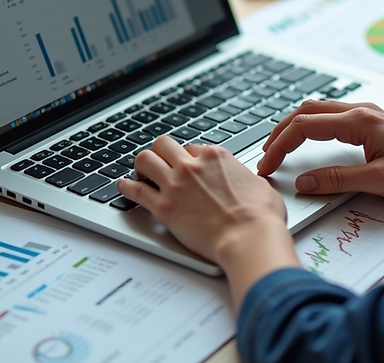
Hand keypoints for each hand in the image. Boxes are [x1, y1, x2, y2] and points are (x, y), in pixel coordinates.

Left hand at [117, 136, 291, 263]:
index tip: (186, 168)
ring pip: (145, 159)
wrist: (249, 238)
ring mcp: (176, 185)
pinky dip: (126, 187)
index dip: (188, 158)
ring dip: (142, 165)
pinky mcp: (164, 207)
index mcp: (216, 157)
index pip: (192, 147)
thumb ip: (246, 179)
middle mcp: (193, 165)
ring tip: (141, 173)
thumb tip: (247, 181)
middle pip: (164, 145)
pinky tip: (123, 186)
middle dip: (161, 153)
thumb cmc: (260, 217)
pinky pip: (135, 190)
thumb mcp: (260, 186)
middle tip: (159, 164)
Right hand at [257, 99, 383, 199]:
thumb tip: (305, 182)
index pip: (304, 126)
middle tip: (266, 157)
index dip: (280, 146)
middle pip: (305, 112)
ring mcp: (365, 113)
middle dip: (280, 132)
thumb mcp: (378, 181)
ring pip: (317, 110)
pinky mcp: (370, 120)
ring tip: (279, 147)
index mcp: (358, 121)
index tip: (269, 165)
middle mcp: (359, 111)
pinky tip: (307, 139)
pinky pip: (330, 115)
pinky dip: (310, 125)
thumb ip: (337, 180)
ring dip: (294, 126)